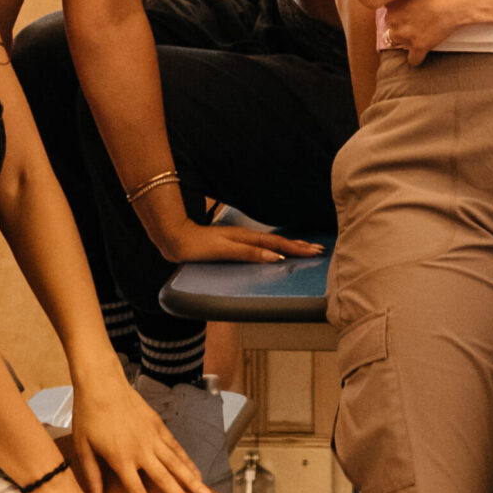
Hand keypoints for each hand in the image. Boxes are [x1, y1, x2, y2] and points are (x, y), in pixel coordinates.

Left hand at [69, 378, 211, 492]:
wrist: (102, 384)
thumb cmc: (89, 415)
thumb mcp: (83, 447)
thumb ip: (91, 476)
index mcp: (121, 458)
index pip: (137, 491)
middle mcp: (141, 450)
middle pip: (165, 479)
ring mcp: (153, 437)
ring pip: (177, 463)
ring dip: (192, 481)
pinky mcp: (159, 426)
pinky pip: (176, 448)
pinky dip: (188, 461)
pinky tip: (196, 472)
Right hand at [137, 197, 316, 265]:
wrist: (172, 235)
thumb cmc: (198, 243)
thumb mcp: (224, 249)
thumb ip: (242, 252)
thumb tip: (264, 257)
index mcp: (246, 237)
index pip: (276, 240)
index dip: (296, 244)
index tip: (315, 248)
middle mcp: (243, 236)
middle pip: (277, 240)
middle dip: (300, 246)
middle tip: (320, 250)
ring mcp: (233, 241)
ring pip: (266, 244)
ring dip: (288, 248)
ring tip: (306, 252)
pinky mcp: (221, 248)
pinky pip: (244, 252)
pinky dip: (260, 253)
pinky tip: (273, 257)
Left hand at [380, 0, 479, 63]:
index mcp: (391, 2)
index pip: (387, 10)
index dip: (400, 10)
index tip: (409, 9)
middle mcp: (394, 19)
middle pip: (391, 27)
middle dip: (402, 25)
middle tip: (419, 19)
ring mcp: (405, 34)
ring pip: (398, 43)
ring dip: (407, 40)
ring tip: (422, 33)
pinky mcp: (419, 47)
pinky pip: (413, 59)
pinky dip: (418, 57)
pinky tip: (424, 51)